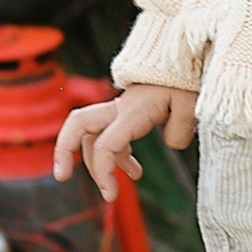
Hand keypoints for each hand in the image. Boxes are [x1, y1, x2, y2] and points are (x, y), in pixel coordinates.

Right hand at [52, 82, 198, 194]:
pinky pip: (111, 136)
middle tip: (61, 177)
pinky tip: (135, 172)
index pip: (105, 144)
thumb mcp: (191, 103)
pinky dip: (116, 156)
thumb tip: (171, 144)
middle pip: (78, 124)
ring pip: (93, 135)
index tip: (110, 194)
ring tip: (112, 191)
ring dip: (97, 163)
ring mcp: (122, 109)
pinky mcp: (130, 112)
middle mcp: (120, 108)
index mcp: (132, 110)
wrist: (186, 57)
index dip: (102, 171)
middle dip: (63, 149)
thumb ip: (181, 128)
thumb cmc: (188, 78)